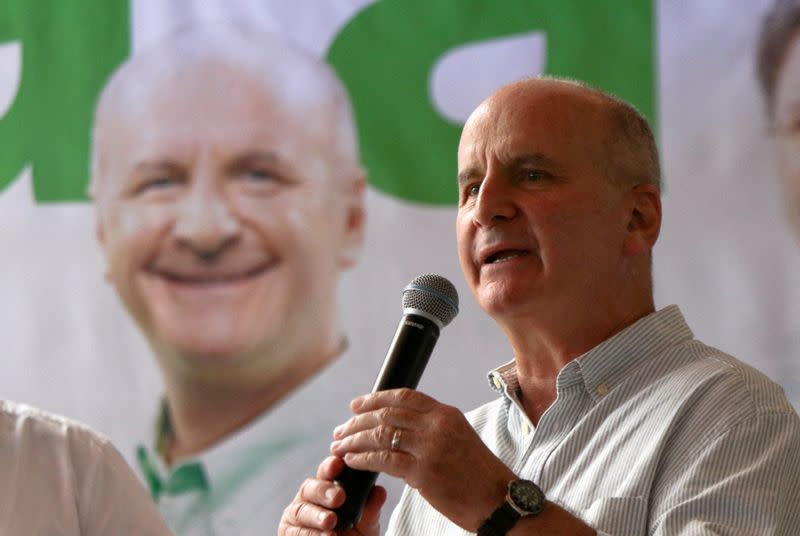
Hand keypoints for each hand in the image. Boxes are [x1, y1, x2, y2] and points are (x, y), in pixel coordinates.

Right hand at [279, 456, 386, 535]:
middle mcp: (309, 497)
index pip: (327, 471)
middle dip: (323, 490)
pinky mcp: (288, 532)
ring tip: (331, 521)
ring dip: (316, 515)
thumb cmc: (354, 534)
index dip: (331, 466)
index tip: (339, 464)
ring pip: (301, 510)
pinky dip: (310, 534)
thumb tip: (380, 491)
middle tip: (339, 496)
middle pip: (309, 487)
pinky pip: (295, 532)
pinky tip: (325, 535)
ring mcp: (297, 515)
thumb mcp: (367, 523)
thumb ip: (370, 509)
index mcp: (327, 486)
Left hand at [330, 388, 515, 530]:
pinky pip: (382, 460)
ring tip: (339, 446)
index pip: (403, 396)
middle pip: (387, 413)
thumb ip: (431, 428)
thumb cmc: (477, 474)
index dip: (375, 398)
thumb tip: (398, 426)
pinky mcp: (423, 472)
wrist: (498, 501)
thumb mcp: (458, 438)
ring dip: (354, 439)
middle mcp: (437, 425)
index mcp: (446, 414)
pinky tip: (351, 460)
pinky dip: (362, 458)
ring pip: (380, 434)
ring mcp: (430, 448)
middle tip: (340, 429)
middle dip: (357, 421)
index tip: (355, 405)